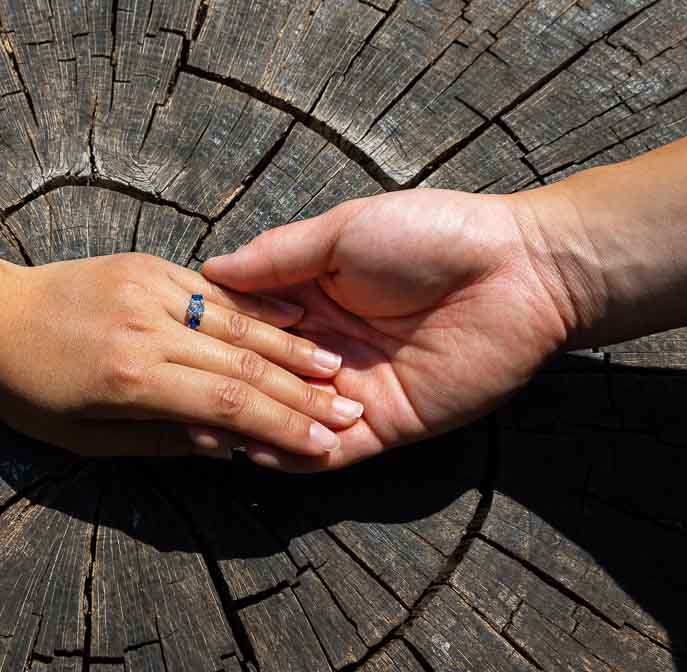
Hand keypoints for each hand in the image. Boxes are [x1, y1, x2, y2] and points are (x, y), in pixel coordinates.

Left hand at [0, 252, 364, 457]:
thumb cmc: (27, 391)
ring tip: (337, 369)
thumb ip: (160, 440)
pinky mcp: (147, 265)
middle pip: (241, 365)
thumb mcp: (84, 439)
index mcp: (129, 379)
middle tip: (349, 412)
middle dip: (301, 393)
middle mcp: (146, 328)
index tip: (324, 446)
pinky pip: (214, 290)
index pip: (225, 406)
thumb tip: (228, 446)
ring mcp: (149, 288)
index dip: (281, 428)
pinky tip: (296, 319)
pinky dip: (257, 309)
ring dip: (292, 348)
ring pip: (236, 322)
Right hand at [200, 189, 585, 470]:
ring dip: (254, 425)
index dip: (211, 335)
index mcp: (312, 295)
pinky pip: (330, 451)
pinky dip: (295, 455)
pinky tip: (260, 448)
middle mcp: (325, 346)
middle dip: (225, 387)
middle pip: (261, 376)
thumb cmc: (433, 235)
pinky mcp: (385, 423)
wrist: (520, 271)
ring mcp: (353, 389)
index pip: (248, 323)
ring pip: (288, 417)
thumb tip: (210, 270)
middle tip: (176, 397)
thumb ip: (279, 256)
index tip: (166, 343)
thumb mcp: (344, 231)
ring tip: (210, 430)